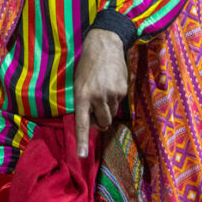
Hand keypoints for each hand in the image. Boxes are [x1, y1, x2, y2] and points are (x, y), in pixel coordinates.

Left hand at [74, 28, 128, 156]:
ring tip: (104, 89)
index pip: (82, 123)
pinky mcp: (122, 90)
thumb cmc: (87, 66)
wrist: (104, 45)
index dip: (82, 141)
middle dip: (102, 121)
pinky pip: (119, 102)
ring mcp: (111, 94)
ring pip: (112, 113)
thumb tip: (92, 122)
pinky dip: (115, 97)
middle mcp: (97, 97)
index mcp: (82, 96)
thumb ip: (83, 103)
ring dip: (108, 107)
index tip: (82, 156)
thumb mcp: (79, 84)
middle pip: (103, 123)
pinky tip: (111, 83)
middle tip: (97, 109)